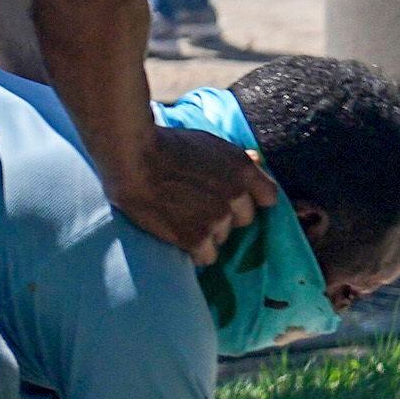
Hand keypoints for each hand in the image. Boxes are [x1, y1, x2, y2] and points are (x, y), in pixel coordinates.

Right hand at [108, 121, 279, 260]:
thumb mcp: (207, 142)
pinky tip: (178, 237)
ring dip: (206, 232)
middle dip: (225, 216)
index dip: (250, 199)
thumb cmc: (163, 143)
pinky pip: (206, 256)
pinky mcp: (196, 238)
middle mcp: (236, 196)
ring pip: (222, 237)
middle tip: (197, 207)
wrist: (131, 157)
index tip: (233, 199)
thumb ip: (234, 157)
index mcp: (242, 169)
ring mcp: (217, 219)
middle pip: (243, 219)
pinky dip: (194, 251)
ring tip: (180, 219)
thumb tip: (257, 160)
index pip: (268, 197)